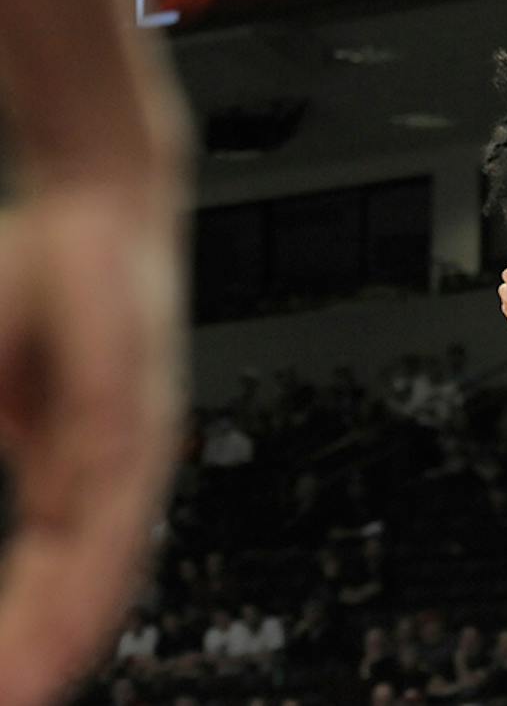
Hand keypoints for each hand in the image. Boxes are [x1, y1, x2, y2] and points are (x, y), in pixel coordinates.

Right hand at [0, 176, 184, 704]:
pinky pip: (116, 501)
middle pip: (80, 583)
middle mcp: (112, 469)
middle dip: (42, 652)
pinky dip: (91, 569)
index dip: (20, 633)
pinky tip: (72, 618)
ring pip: (105, 560)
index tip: (0, 691)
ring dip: (66, 633)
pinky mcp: (137, 409)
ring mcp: (133, 443)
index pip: (45, 572)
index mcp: (70, 469)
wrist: (90, 206)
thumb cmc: (32, 291)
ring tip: (28, 696)